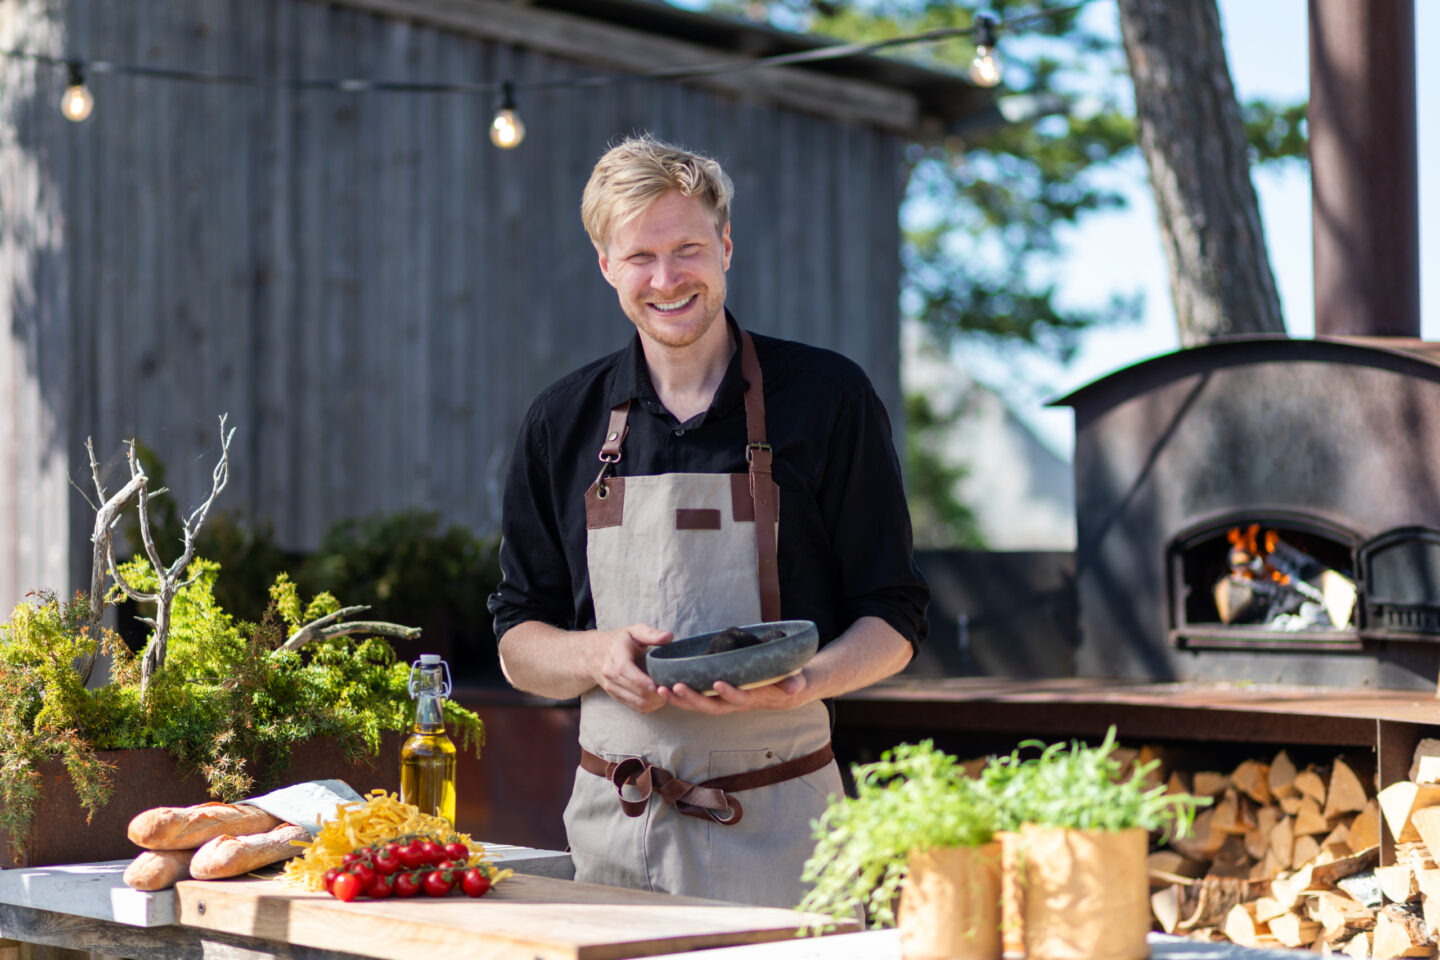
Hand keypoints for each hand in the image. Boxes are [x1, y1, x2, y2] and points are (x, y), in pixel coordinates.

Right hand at [592, 623, 671, 713]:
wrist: (593, 654)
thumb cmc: (619, 641)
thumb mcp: (633, 631)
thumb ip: (651, 634)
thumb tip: (669, 636)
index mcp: (616, 654)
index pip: (624, 669)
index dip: (640, 680)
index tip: (656, 685)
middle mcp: (610, 673)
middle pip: (634, 690)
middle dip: (655, 692)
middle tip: (672, 687)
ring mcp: (612, 687)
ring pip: (637, 702)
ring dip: (655, 701)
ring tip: (668, 692)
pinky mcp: (616, 697)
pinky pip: (636, 707)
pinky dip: (650, 705)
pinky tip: (660, 698)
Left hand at [657, 671, 810, 714]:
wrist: (781, 691)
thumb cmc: (787, 682)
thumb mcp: (794, 680)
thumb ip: (794, 682)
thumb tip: (794, 687)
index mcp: (752, 698)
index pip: (739, 699)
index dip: (729, 693)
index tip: (718, 682)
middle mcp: (734, 704)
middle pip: (711, 706)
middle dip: (692, 698)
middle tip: (675, 687)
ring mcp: (722, 702)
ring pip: (698, 705)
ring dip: (679, 699)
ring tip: (660, 689)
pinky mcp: (714, 697)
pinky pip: (694, 700)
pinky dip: (678, 696)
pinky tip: (661, 686)